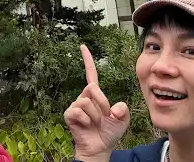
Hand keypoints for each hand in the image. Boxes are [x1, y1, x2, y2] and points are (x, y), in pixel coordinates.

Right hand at [64, 45, 129, 160]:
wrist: (99, 148)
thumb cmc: (109, 132)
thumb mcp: (123, 120)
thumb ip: (123, 110)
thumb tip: (115, 107)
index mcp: (95, 95)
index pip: (91, 74)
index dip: (87, 60)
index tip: (83, 46)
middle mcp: (84, 97)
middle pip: (93, 88)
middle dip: (102, 102)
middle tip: (105, 116)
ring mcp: (76, 105)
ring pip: (86, 102)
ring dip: (95, 115)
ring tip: (95, 123)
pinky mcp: (69, 114)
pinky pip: (79, 111)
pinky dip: (87, 120)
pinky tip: (86, 126)